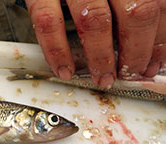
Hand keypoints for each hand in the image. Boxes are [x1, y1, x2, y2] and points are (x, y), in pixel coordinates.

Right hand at [25, 0, 165, 86]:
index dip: (159, 41)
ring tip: (102, 76)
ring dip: (102, 57)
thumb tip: (148, 46)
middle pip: (135, 13)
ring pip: (95, 21)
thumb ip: (130, 8)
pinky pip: (49, 23)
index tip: (153, 63)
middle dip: (136, 51)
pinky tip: (64, 69)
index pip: (157, 6)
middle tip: (129, 73)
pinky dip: (57, 51)